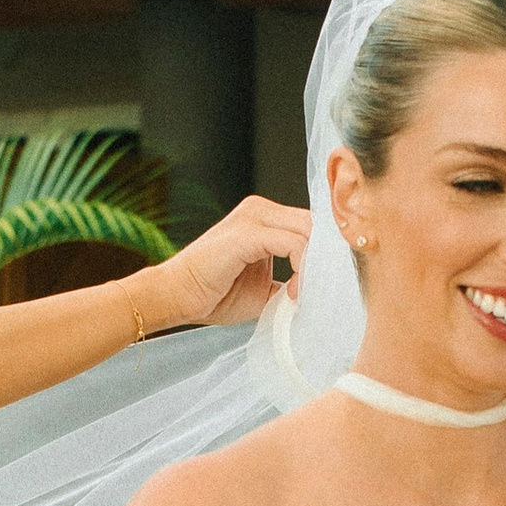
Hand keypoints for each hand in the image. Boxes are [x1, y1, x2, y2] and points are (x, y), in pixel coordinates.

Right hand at [142, 194, 311, 333]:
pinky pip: (295, 243)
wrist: (176, 297)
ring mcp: (254, 216)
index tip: (328, 287)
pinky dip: (303, 269)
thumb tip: (321, 293)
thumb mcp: (265, 289)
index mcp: (265, 217)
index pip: (313, 226)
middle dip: (328, 259)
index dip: (328, 256)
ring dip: (317, 267)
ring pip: (310, 231)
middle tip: (325, 291)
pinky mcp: (248, 232)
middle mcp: (260, 209)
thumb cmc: (214, 295)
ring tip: (306, 295)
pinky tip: (294, 293)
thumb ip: (293, 282)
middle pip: (316, 224)